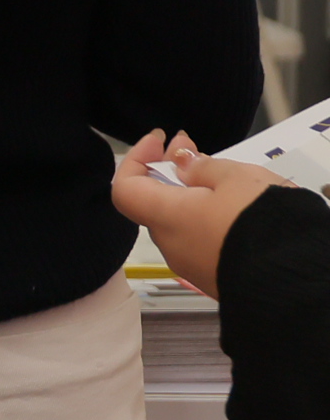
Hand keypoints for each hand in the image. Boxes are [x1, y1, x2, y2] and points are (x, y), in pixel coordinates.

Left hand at [114, 130, 292, 295]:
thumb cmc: (260, 221)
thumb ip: (202, 168)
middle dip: (169, 171)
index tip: (159, 140)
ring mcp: (193, 266)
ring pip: (181, 222)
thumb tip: (181, 165)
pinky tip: (232, 205)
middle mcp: (172, 245)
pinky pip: (201, 240)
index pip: (124, 189)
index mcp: (165, 218)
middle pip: (156, 203)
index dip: (136, 159)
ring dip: (190, 194)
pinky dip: (206, 217)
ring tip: (217, 172)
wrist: (294, 279)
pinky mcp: (216, 277)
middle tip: (190, 146)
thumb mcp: (236, 178)